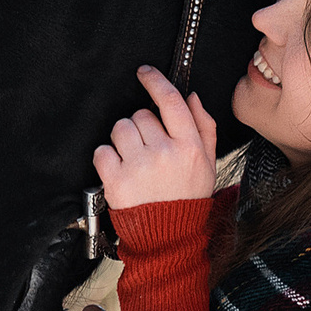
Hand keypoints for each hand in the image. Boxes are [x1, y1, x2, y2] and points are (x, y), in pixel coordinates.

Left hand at [94, 66, 217, 209]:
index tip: (144, 72)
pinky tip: (120, 171)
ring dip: (123, 140)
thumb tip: (192, 97)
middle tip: (147, 149)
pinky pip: (102, 151)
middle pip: (141, 115)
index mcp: (189, 147)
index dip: (155, 81)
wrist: (168, 237)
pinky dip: (107, 158)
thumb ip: (204, 127)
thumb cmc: (187, 198)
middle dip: (141, 127)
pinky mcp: (116, 180)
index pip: (170, 101)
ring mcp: (139, 166)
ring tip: (134, 160)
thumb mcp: (208, 164)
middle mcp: (164, 153)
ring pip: (120, 128)